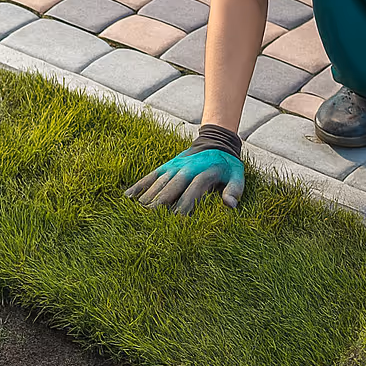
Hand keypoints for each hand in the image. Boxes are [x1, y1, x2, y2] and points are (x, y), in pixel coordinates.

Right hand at [125, 147, 244, 213]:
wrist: (216, 144)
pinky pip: (150, 176)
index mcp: (204, 173)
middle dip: (161, 203)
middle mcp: (186, 169)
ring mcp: (173, 167)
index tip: (177, 220)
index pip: (192, 192)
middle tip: (150, 219)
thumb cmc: (228, 167)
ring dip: (148, 197)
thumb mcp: (238, 176)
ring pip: (158, 183)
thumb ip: (235, 190)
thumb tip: (230, 205)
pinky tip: (128, 198)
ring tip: (138, 213)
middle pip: (171, 188)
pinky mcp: (166, 166)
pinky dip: (139, 186)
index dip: (185, 206)